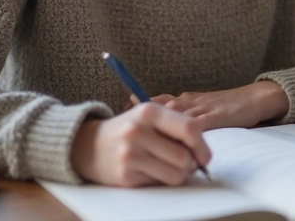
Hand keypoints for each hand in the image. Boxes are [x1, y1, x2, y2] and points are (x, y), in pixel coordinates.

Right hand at [70, 102, 210, 186]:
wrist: (88, 145)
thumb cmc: (128, 130)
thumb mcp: (147, 117)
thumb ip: (174, 125)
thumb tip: (202, 150)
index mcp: (148, 111)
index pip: (189, 129)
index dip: (203, 146)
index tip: (206, 157)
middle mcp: (138, 131)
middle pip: (184, 157)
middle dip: (190, 164)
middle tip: (185, 163)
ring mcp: (130, 154)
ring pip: (175, 174)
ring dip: (178, 175)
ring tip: (168, 166)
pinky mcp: (125, 175)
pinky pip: (158, 184)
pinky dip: (159, 180)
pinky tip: (148, 170)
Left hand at [124, 81, 290, 129]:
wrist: (253, 98)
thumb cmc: (228, 105)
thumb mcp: (201, 106)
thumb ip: (184, 113)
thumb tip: (164, 127)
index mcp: (185, 99)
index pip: (155, 101)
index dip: (137, 107)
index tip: (121, 114)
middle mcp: (189, 101)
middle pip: (159, 108)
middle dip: (141, 117)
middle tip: (125, 128)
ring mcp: (201, 108)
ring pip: (173, 117)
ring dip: (159, 128)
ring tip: (143, 141)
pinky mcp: (214, 117)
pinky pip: (195, 128)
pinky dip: (182, 137)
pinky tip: (172, 145)